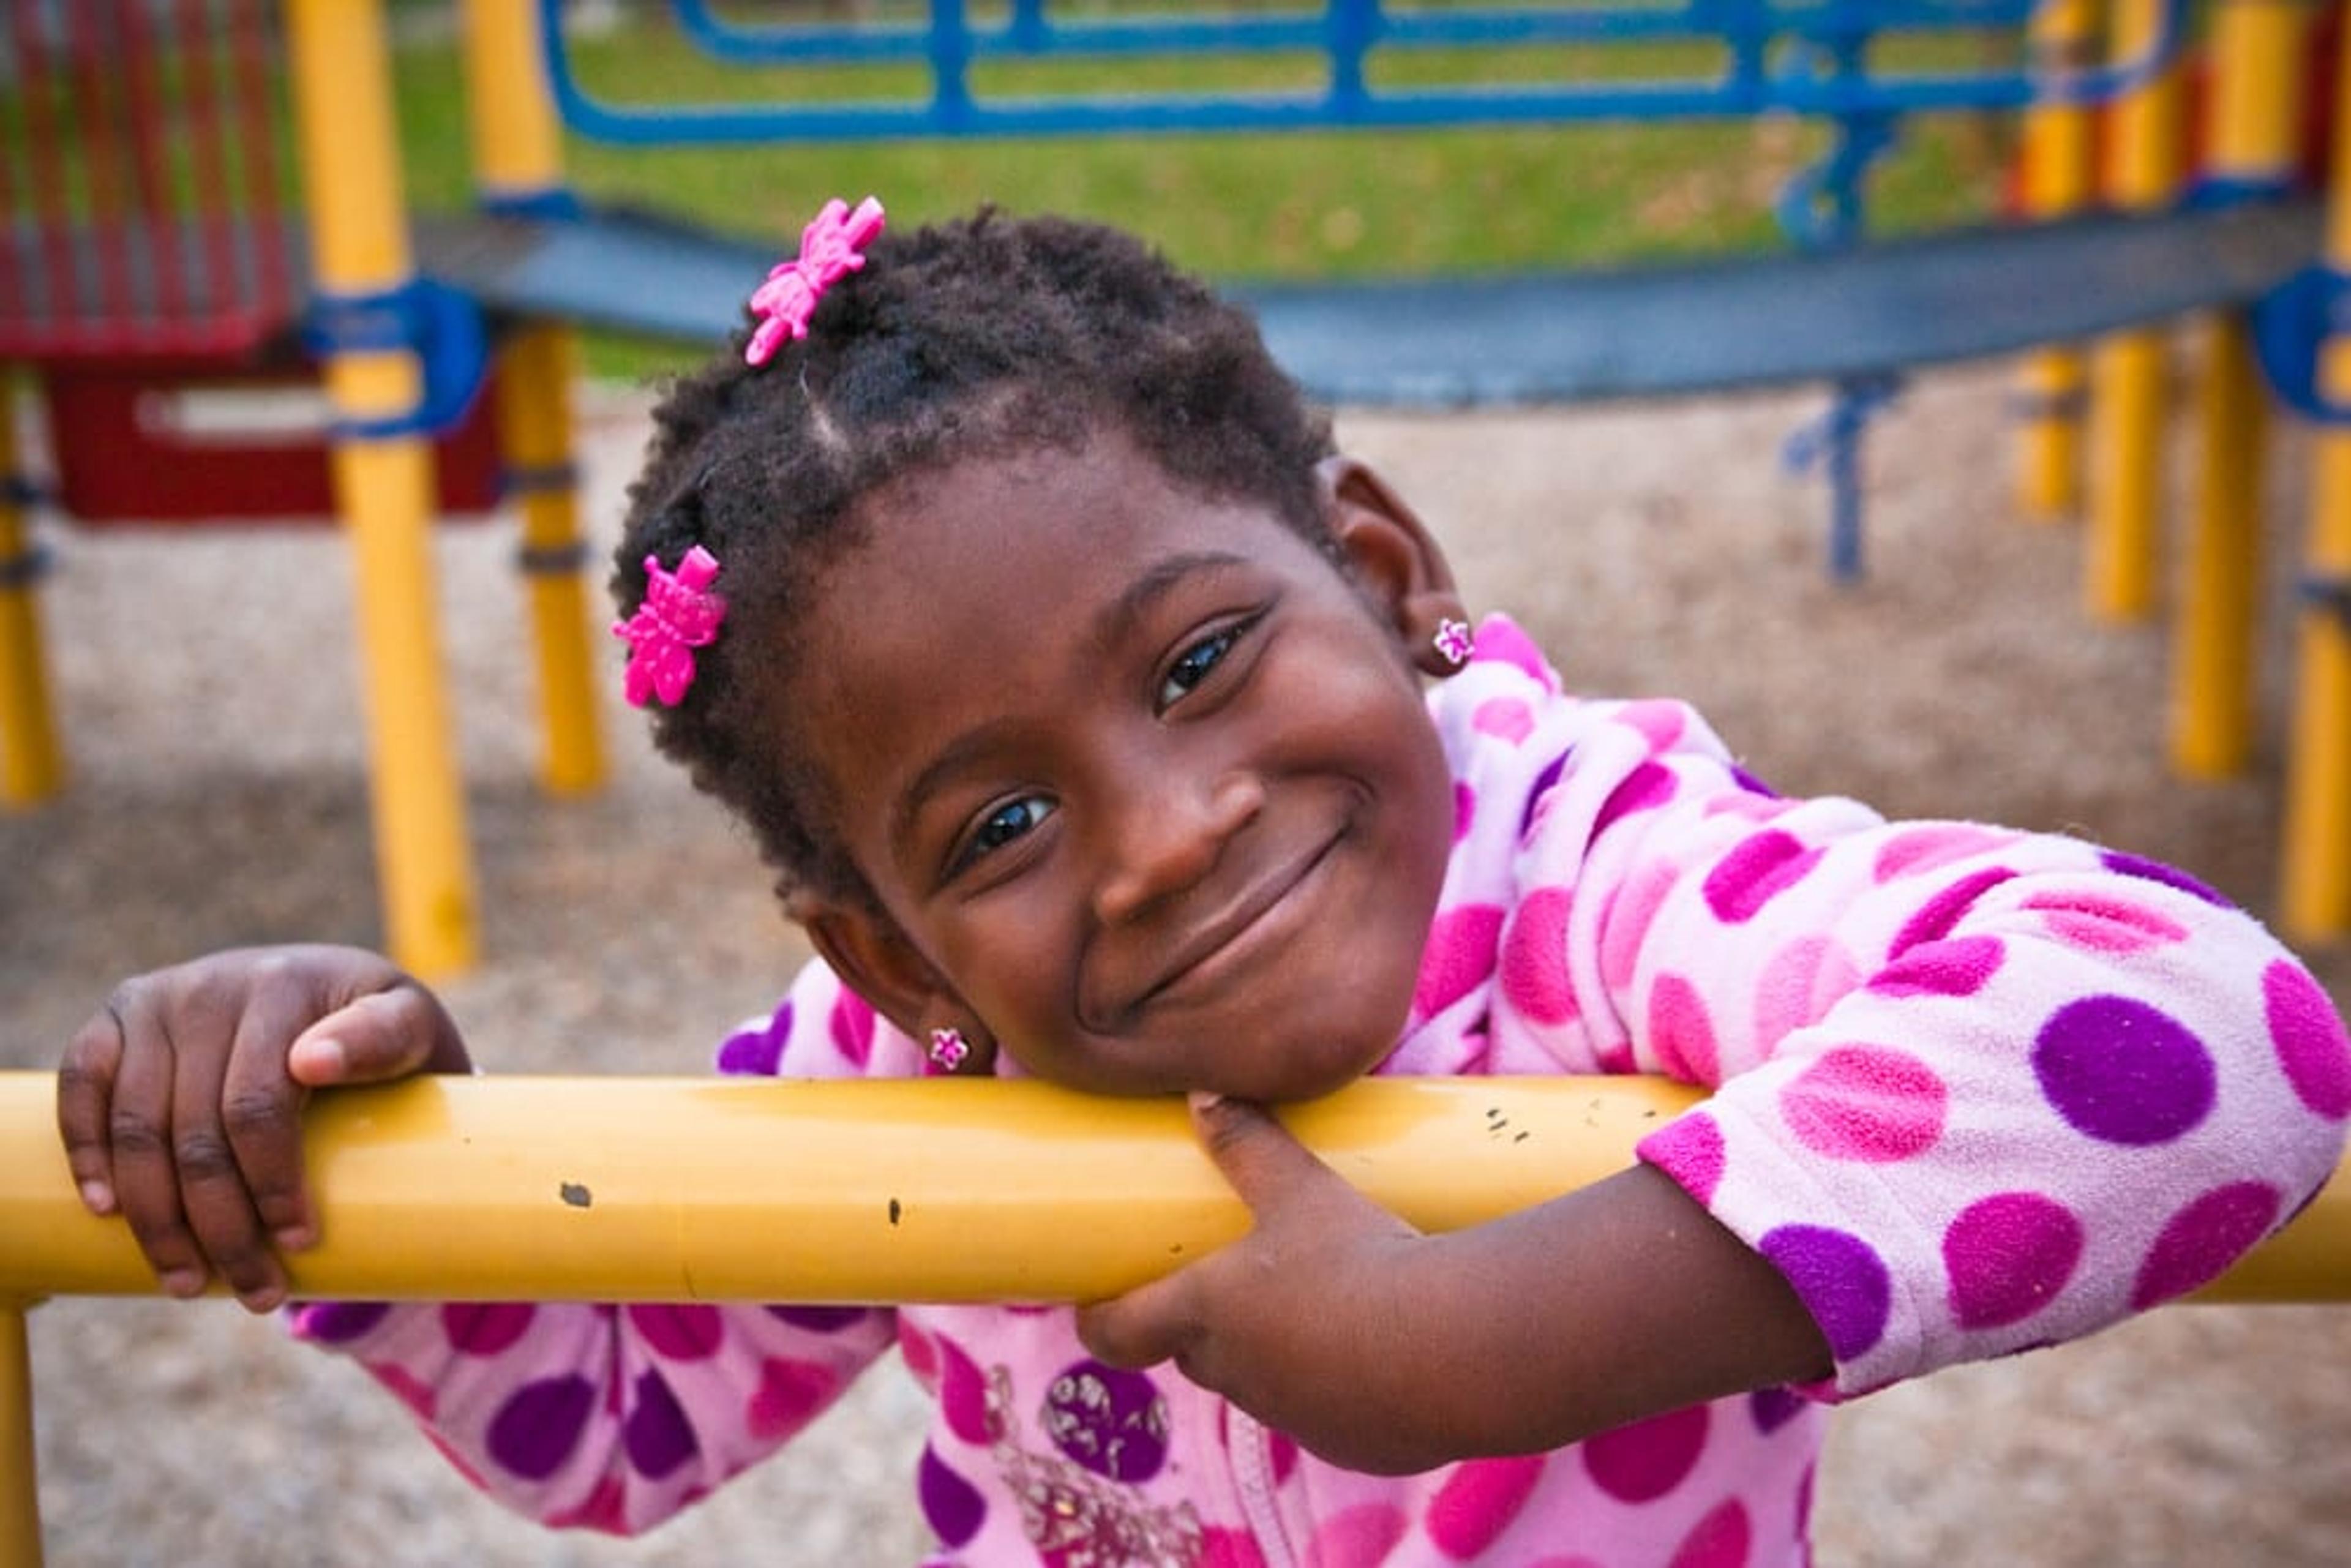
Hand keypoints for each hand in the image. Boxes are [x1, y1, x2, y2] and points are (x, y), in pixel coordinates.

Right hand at [56, 945, 471, 1312]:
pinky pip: (81, 1087)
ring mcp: (160, 1000)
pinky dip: (87, 1152)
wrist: (333, 994)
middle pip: (198, 1131)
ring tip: (190, 1283)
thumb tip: (311, 1063)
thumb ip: (386, 1038)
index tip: (302, 1242)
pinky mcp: (117, 1018)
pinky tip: (108, 1210)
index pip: (260, 1104)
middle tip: (258, 1293)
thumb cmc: (380, 1035)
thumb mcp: (411, 1028)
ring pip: (138, 1128)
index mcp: (287, 984)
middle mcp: (215, 985)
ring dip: (157, 1219)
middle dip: (225, 1228)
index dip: (274, 1182)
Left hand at [1076, 1093, 1467, 1474]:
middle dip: (1199, 1325)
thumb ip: (1249, 1141)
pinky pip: (1328, 1413)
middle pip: (1194, 1354)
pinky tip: (1377, 1351)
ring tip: (1316, 1306)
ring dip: (1273, 1354)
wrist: (1451, 1350)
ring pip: (1262, 1384)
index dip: (1100, 1321)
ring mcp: (1294, 1418)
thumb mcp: (1302, 1189)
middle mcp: (1237, 1376)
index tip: (1092, 1305)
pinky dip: (1338, 1385)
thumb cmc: (1359, 1260)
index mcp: (1206, 1316)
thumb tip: (1202, 1092)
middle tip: (1224, 1280)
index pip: (1119, 1333)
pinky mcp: (1351, 1445)